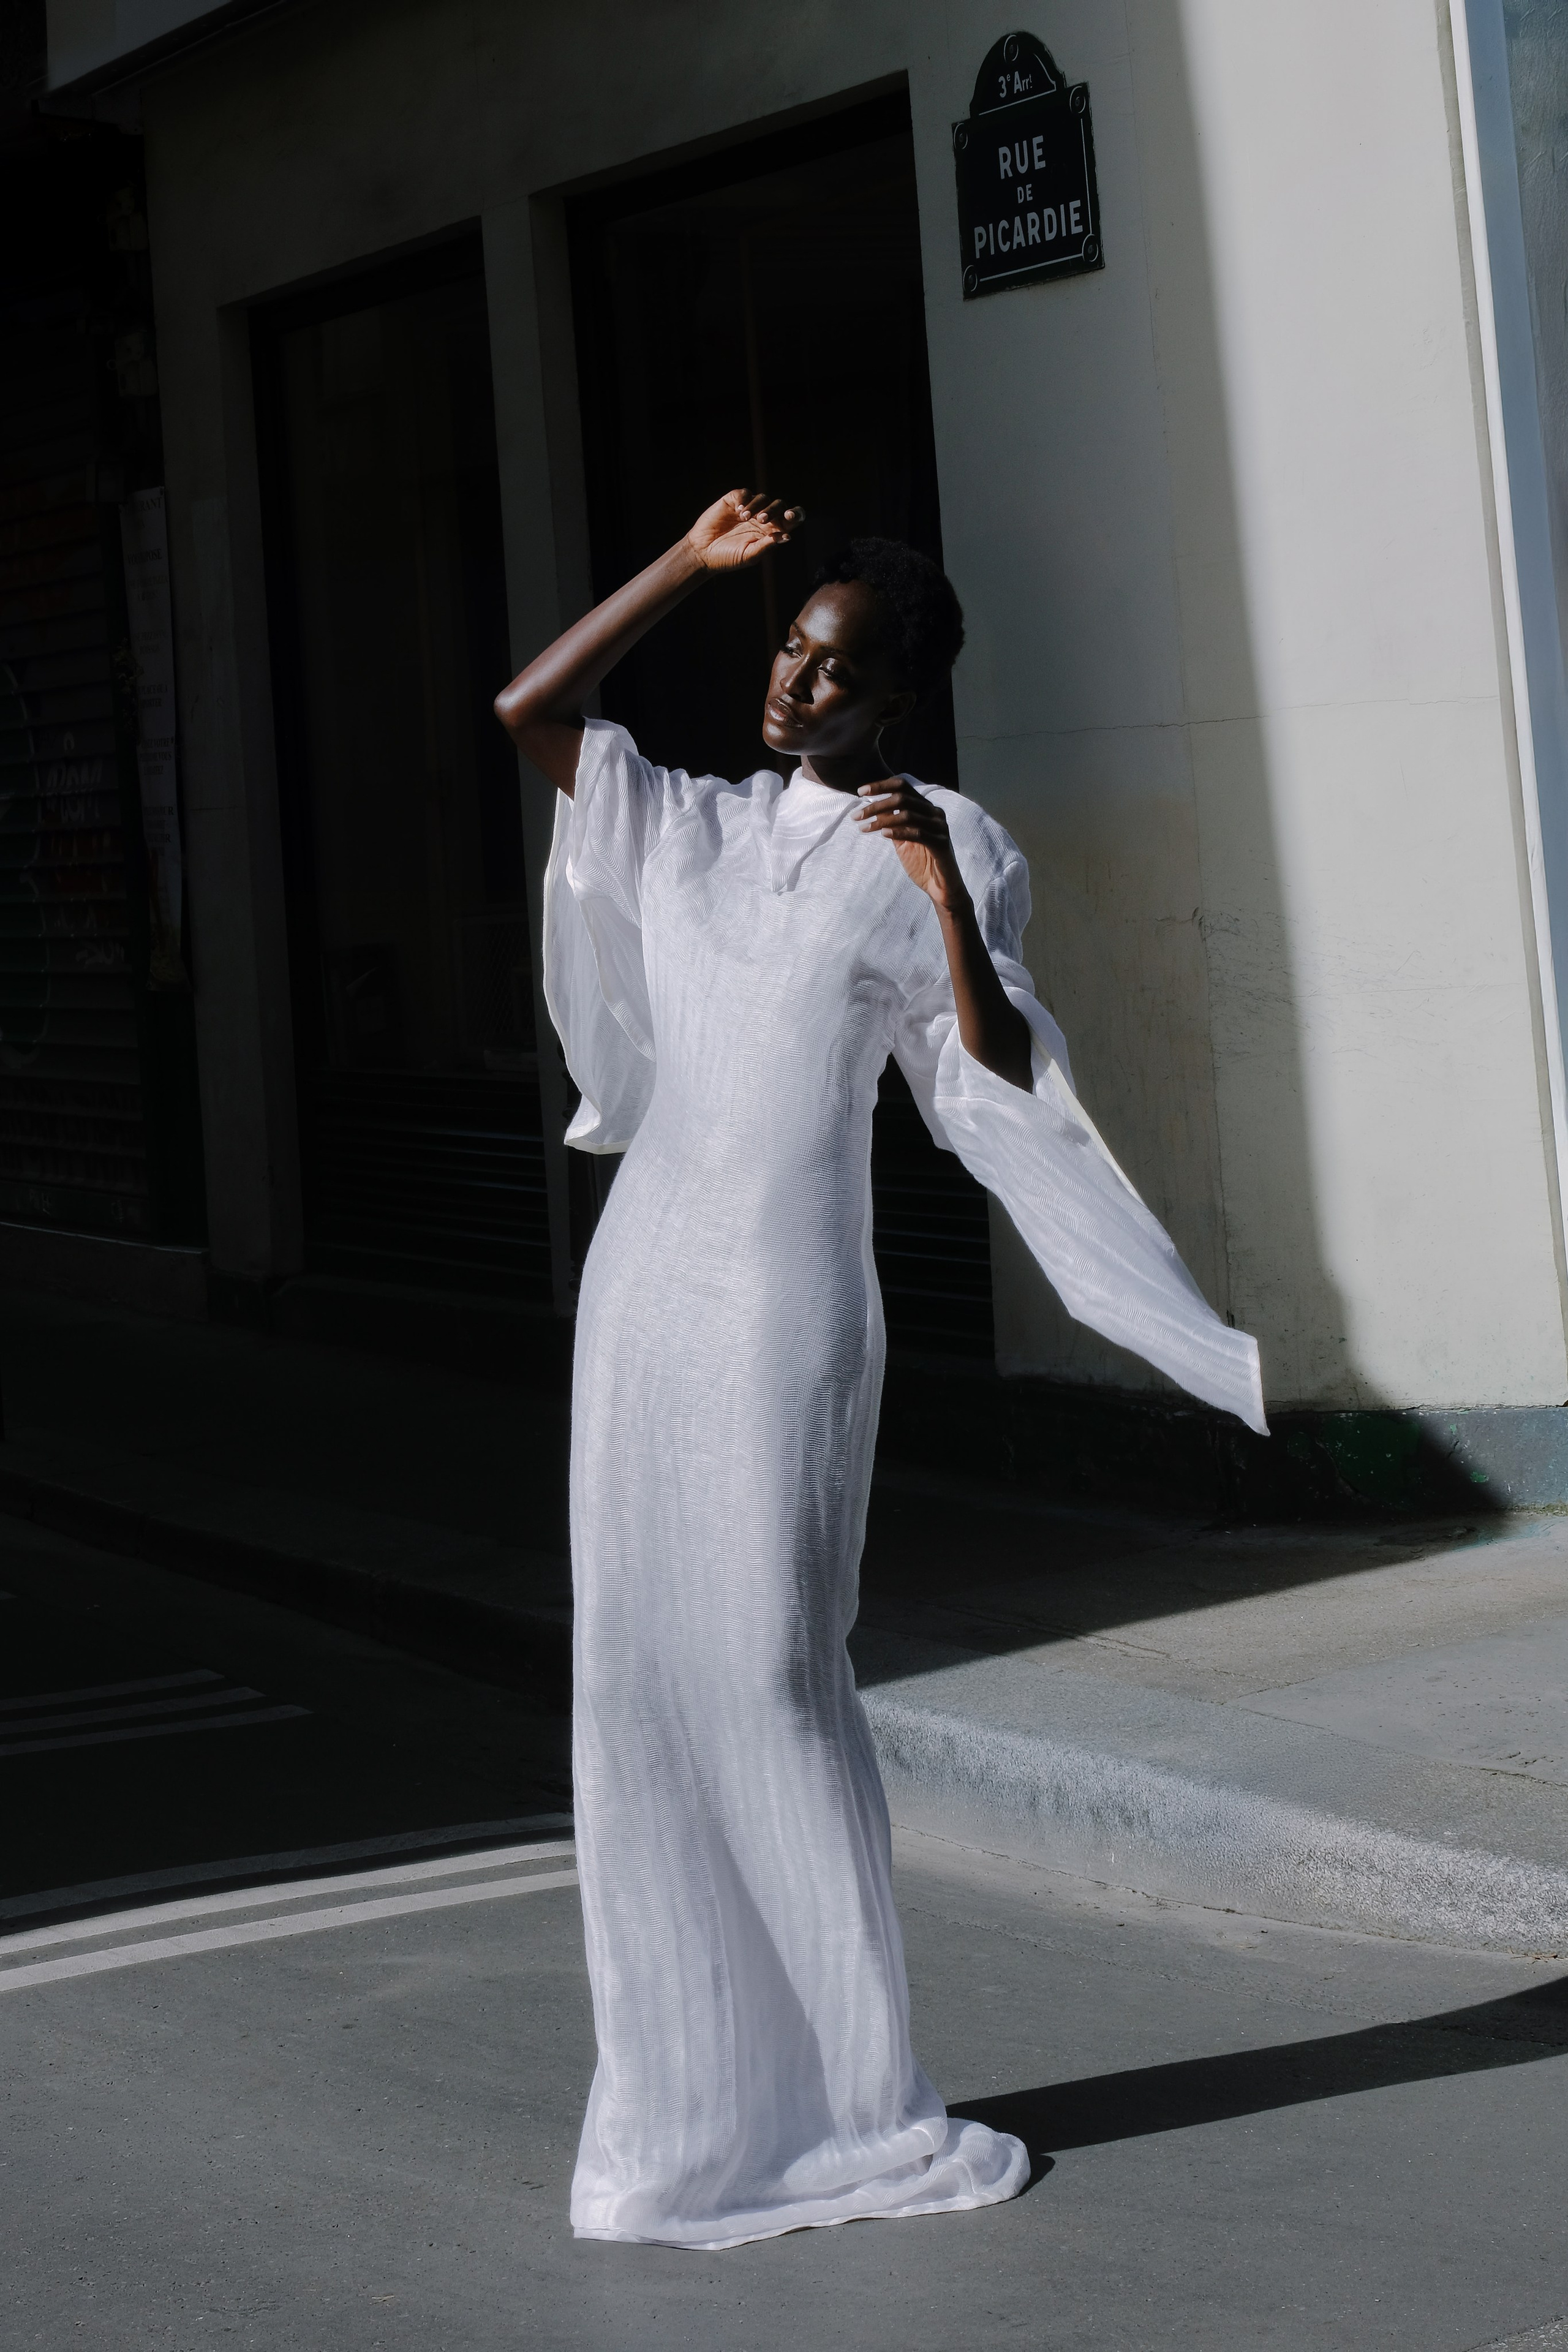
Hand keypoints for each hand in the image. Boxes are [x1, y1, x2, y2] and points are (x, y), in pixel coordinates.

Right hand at [686, 488, 802, 573]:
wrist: (703, 552)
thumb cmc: (728, 558)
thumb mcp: (749, 555)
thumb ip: (767, 545)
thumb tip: (787, 536)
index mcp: (771, 532)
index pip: (790, 519)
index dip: (796, 514)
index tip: (790, 516)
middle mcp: (763, 518)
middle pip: (779, 505)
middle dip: (774, 510)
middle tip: (761, 520)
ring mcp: (748, 508)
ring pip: (763, 498)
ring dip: (757, 506)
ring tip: (744, 517)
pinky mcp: (733, 500)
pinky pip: (745, 493)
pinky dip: (744, 499)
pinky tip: (738, 510)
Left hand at [854, 780, 966, 910]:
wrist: (940, 887)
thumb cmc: (922, 863)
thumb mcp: (901, 839)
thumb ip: (892, 822)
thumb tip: (874, 806)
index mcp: (925, 808)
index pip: (903, 786)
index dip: (881, 786)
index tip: (860, 792)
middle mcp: (935, 813)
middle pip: (902, 798)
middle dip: (876, 805)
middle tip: (856, 816)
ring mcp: (940, 827)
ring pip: (907, 815)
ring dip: (881, 820)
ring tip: (863, 828)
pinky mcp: (941, 843)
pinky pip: (917, 833)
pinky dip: (898, 832)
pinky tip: (883, 834)